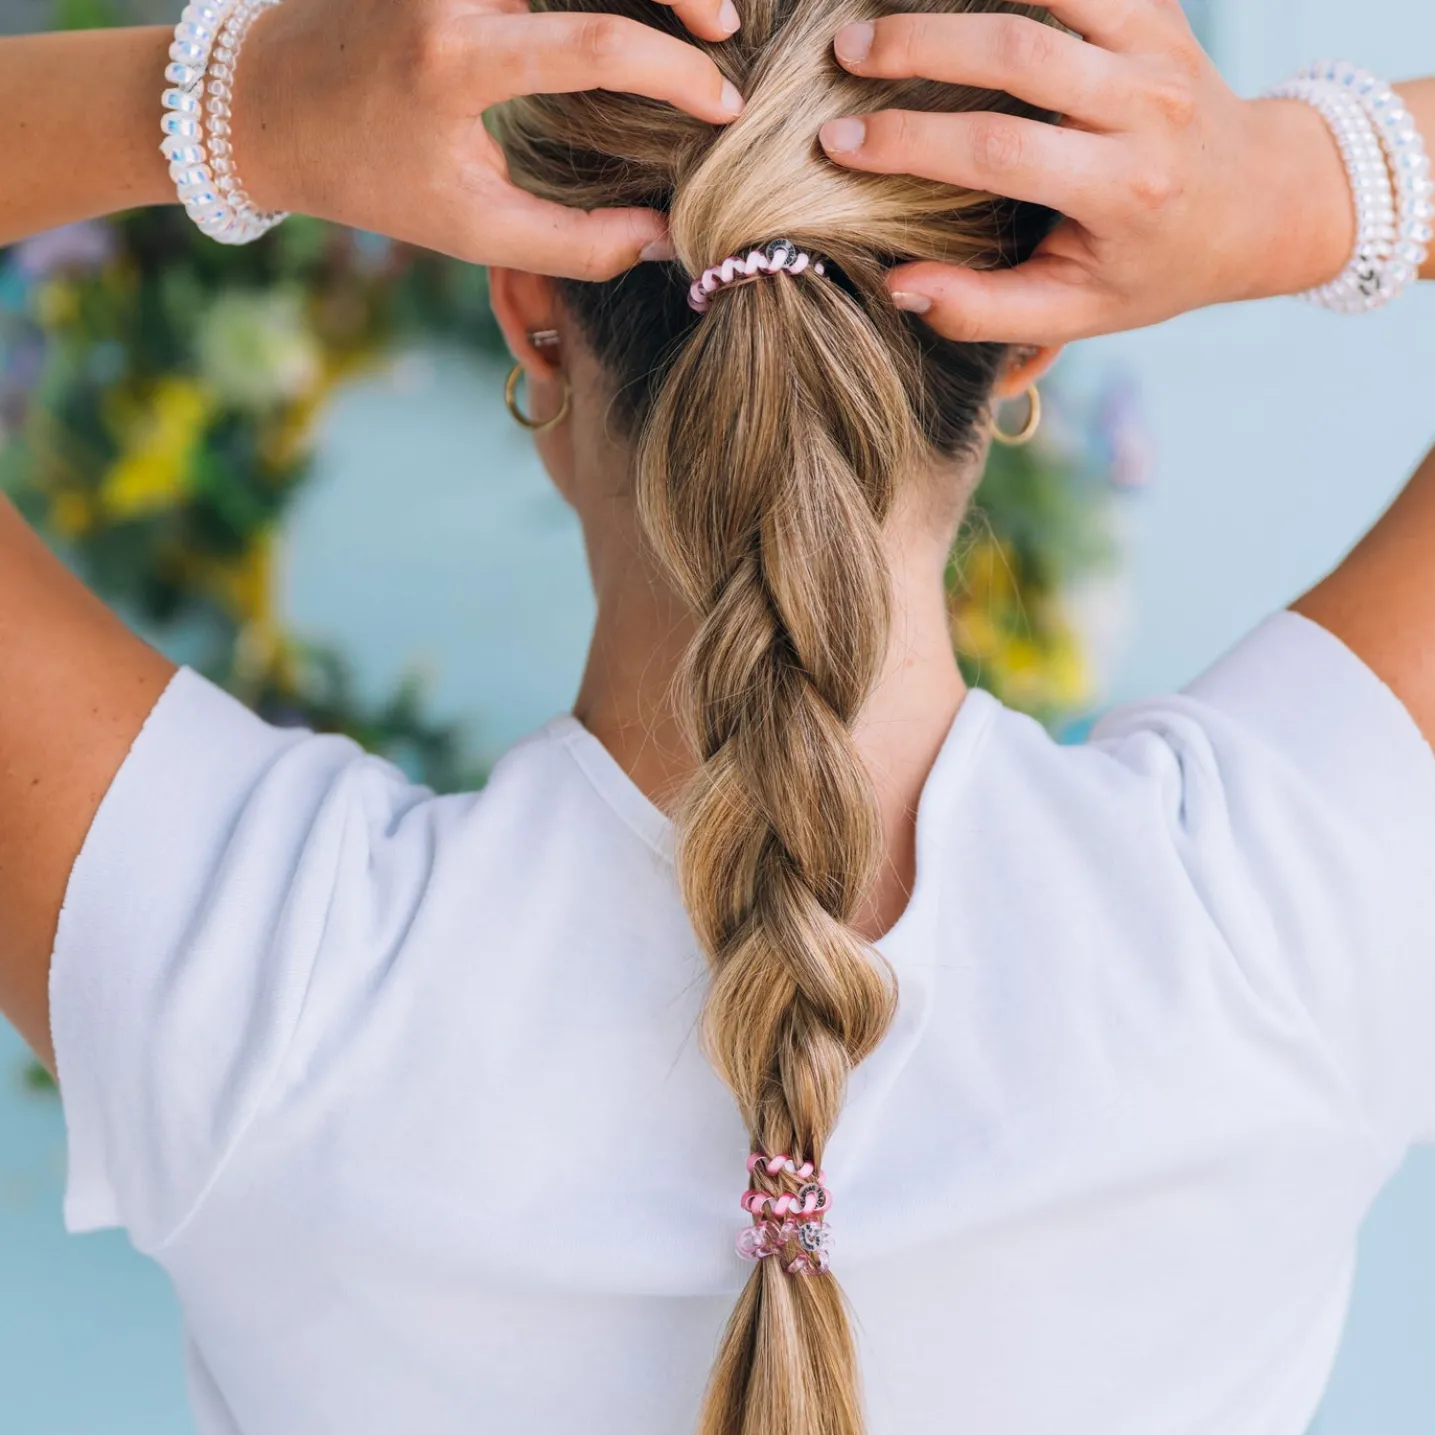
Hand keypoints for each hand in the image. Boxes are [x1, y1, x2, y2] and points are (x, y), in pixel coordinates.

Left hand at [238, 0, 744, 279]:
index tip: (723, 108)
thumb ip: (574, 243)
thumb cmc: (367, 177)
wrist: (262, 101)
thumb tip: (664, 239)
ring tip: (696, 7)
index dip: (677, 73)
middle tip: (725, 26)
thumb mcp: (469, 230)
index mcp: (455, 59)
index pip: (598, 43)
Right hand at [818, 0, 1353, 342]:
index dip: (912, 142)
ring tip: (883, 2)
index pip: (1001, 150)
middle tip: (845, 51)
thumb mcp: (1077, 309)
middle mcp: (1148, 108)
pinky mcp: (1156, 8)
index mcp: (1125, 189)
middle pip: (1019, 53)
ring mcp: (1157, 47)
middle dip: (920, 44)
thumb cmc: (1154, 267)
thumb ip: (985, 310)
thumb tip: (896, 288)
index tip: (840, 144)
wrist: (1259, 201)